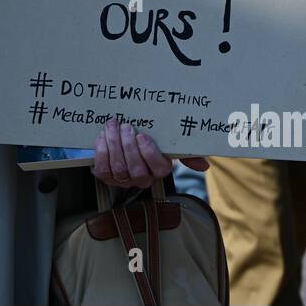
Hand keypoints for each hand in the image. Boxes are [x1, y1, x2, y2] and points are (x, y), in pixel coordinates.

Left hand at [92, 119, 208, 188]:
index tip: (142, 135)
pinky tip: (102, 136)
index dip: (149, 153)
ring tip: (113, 126)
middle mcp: (142, 179)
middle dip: (128, 146)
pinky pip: (102, 168)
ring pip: (118, 167)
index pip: (159, 169)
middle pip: (136, 169)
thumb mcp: (167, 145)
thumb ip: (185, 153)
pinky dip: (101, 151)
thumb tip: (205, 165)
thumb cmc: (146, 142)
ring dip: (114, 144)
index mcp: (159, 170)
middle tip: (125, 126)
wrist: (121, 143)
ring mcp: (123, 179)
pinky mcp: (105, 177)